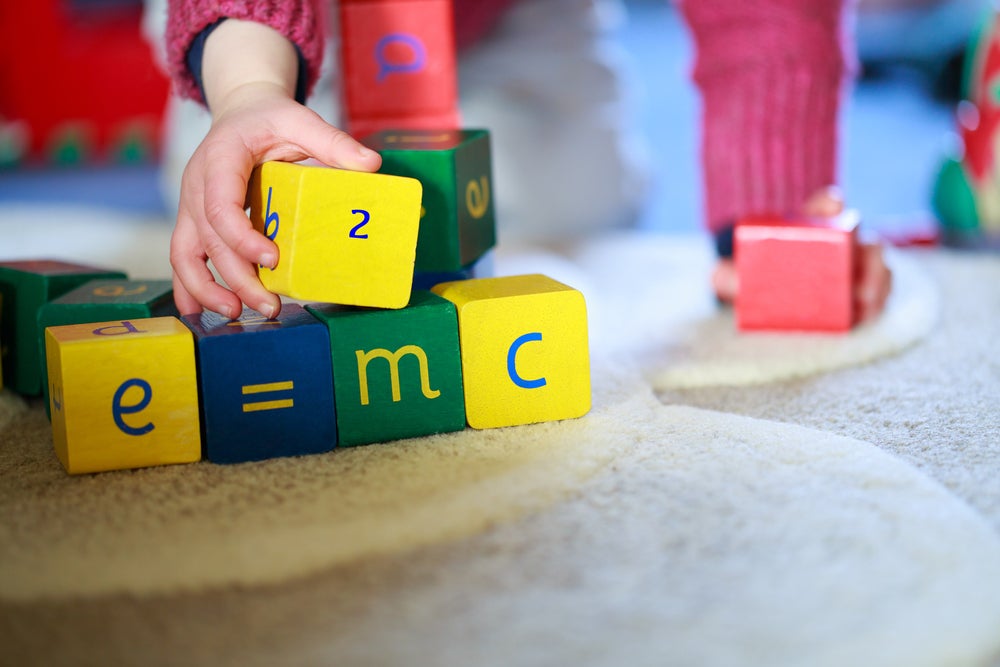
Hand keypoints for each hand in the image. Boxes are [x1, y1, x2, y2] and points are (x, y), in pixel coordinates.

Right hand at [169, 20, 380, 318]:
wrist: (243, 113)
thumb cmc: (271, 119)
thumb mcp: (300, 119)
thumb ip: (332, 142)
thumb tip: (372, 164)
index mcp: (220, 158)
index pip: (221, 205)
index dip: (242, 237)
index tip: (273, 259)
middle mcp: (197, 184)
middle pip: (210, 239)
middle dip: (237, 277)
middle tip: (270, 304)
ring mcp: (191, 205)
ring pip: (185, 253)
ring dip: (206, 288)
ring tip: (237, 314)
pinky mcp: (194, 221)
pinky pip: (183, 256)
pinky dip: (188, 286)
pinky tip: (199, 312)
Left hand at [712, 186, 892, 323]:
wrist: (770, 298)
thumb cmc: (758, 279)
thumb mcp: (741, 276)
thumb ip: (727, 276)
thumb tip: (717, 277)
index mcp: (812, 228)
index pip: (824, 207)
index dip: (829, 203)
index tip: (832, 204)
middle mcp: (841, 243)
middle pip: (863, 239)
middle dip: (867, 252)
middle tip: (856, 272)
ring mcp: (856, 266)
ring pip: (878, 265)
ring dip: (878, 280)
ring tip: (864, 299)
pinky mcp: (864, 290)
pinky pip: (881, 290)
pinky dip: (880, 300)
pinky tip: (871, 311)